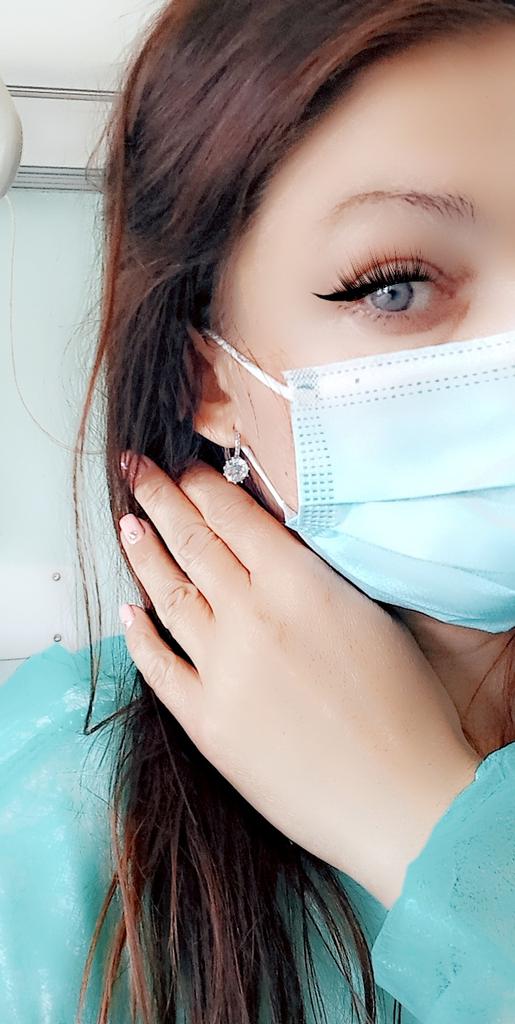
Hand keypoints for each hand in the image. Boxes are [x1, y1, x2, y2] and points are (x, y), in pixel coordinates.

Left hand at [118, 453, 480, 908]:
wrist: (400, 799)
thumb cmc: (406, 709)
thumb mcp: (369, 615)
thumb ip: (313, 575)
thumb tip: (270, 549)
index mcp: (297, 583)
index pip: (232, 515)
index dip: (201, 484)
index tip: (184, 467)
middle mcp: (249, 616)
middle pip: (191, 542)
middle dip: (157, 497)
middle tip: (135, 468)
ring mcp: (220, 669)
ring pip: (168, 595)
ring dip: (143, 554)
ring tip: (126, 525)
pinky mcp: (205, 721)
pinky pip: (158, 667)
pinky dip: (139, 636)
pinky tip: (128, 613)